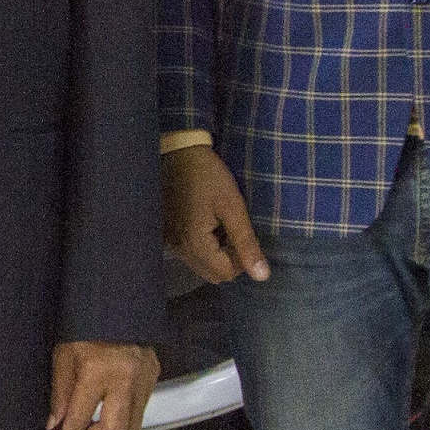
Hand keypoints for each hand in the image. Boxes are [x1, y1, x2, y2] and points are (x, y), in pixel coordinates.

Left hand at [49, 340, 159, 429]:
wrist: (116, 305)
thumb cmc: (84, 330)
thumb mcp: (64, 357)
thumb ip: (61, 394)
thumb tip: (55, 425)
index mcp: (97, 372)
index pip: (81, 416)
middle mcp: (125, 380)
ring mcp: (144, 380)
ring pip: (133, 424)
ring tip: (95, 427)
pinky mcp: (155, 377)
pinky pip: (141, 409)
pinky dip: (125, 417)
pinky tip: (111, 410)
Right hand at [164, 144, 268, 283]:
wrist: (179, 153)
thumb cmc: (209, 177)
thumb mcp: (233, 206)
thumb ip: (246, 243)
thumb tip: (262, 277)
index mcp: (194, 243)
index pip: (226, 273)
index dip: (241, 259)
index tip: (242, 232)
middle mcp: (178, 249)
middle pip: (212, 274)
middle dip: (228, 259)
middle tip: (232, 230)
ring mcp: (169, 242)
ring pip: (200, 265)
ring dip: (215, 254)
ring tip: (219, 224)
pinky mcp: (166, 235)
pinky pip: (189, 254)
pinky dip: (202, 247)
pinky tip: (205, 223)